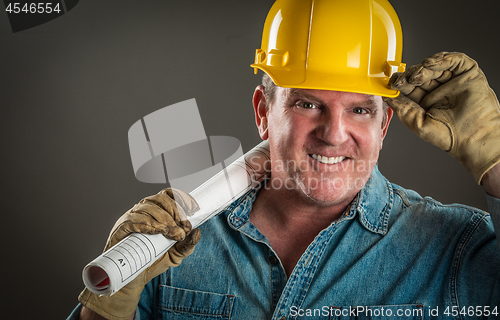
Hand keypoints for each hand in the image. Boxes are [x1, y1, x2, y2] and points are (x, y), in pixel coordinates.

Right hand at [78, 188, 199, 319]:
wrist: (134, 279)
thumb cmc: (152, 262)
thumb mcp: (175, 255)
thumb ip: (187, 245)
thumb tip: (197, 232)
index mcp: (157, 212)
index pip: (169, 195)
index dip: (183, 198)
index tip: (193, 210)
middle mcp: (144, 211)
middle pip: (161, 199)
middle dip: (176, 212)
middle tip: (181, 229)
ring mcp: (131, 218)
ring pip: (148, 208)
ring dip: (164, 220)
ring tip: (171, 234)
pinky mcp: (121, 229)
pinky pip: (133, 220)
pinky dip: (148, 224)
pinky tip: (157, 232)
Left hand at [383, 52, 499, 183]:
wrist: (473, 138)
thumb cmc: (450, 137)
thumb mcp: (418, 123)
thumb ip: (403, 109)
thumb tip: (387, 97)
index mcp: (427, 101)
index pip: (411, 87)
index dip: (401, 82)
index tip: (392, 82)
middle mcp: (440, 89)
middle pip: (421, 74)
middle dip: (410, 74)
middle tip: (402, 78)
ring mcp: (454, 81)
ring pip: (436, 66)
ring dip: (423, 67)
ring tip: (416, 74)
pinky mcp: (469, 74)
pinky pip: (455, 60)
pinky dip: (442, 58)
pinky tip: (429, 64)